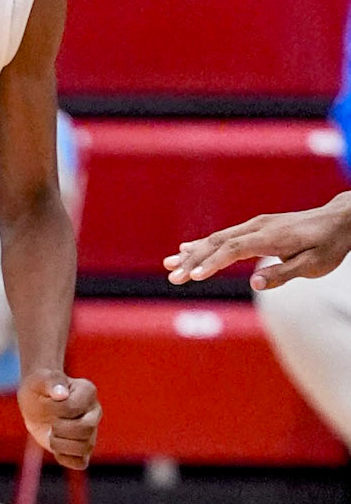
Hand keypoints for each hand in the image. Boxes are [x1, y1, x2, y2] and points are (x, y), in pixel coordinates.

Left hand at [18, 368, 100, 471]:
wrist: (35, 400)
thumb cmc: (38, 387)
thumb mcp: (39, 379)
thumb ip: (51, 382)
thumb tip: (61, 394)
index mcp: (87, 392)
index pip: (73, 408)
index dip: (54, 410)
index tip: (46, 402)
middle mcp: (94, 412)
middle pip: (86, 429)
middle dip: (60, 429)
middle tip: (50, 424)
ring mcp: (91, 431)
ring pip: (85, 448)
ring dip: (60, 445)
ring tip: (51, 435)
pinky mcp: (83, 448)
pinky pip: (80, 463)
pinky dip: (64, 458)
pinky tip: (55, 447)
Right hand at [165, 199, 350, 289]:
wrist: (339, 219)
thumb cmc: (328, 245)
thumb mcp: (314, 266)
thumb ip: (283, 274)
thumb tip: (254, 284)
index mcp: (271, 238)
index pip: (233, 250)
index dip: (212, 263)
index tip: (193, 276)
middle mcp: (259, 227)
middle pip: (218, 243)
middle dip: (192, 260)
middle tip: (172, 276)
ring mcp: (256, 225)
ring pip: (218, 238)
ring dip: (193, 252)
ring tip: (169, 263)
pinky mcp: (256, 227)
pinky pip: (225, 236)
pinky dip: (204, 244)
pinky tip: (187, 248)